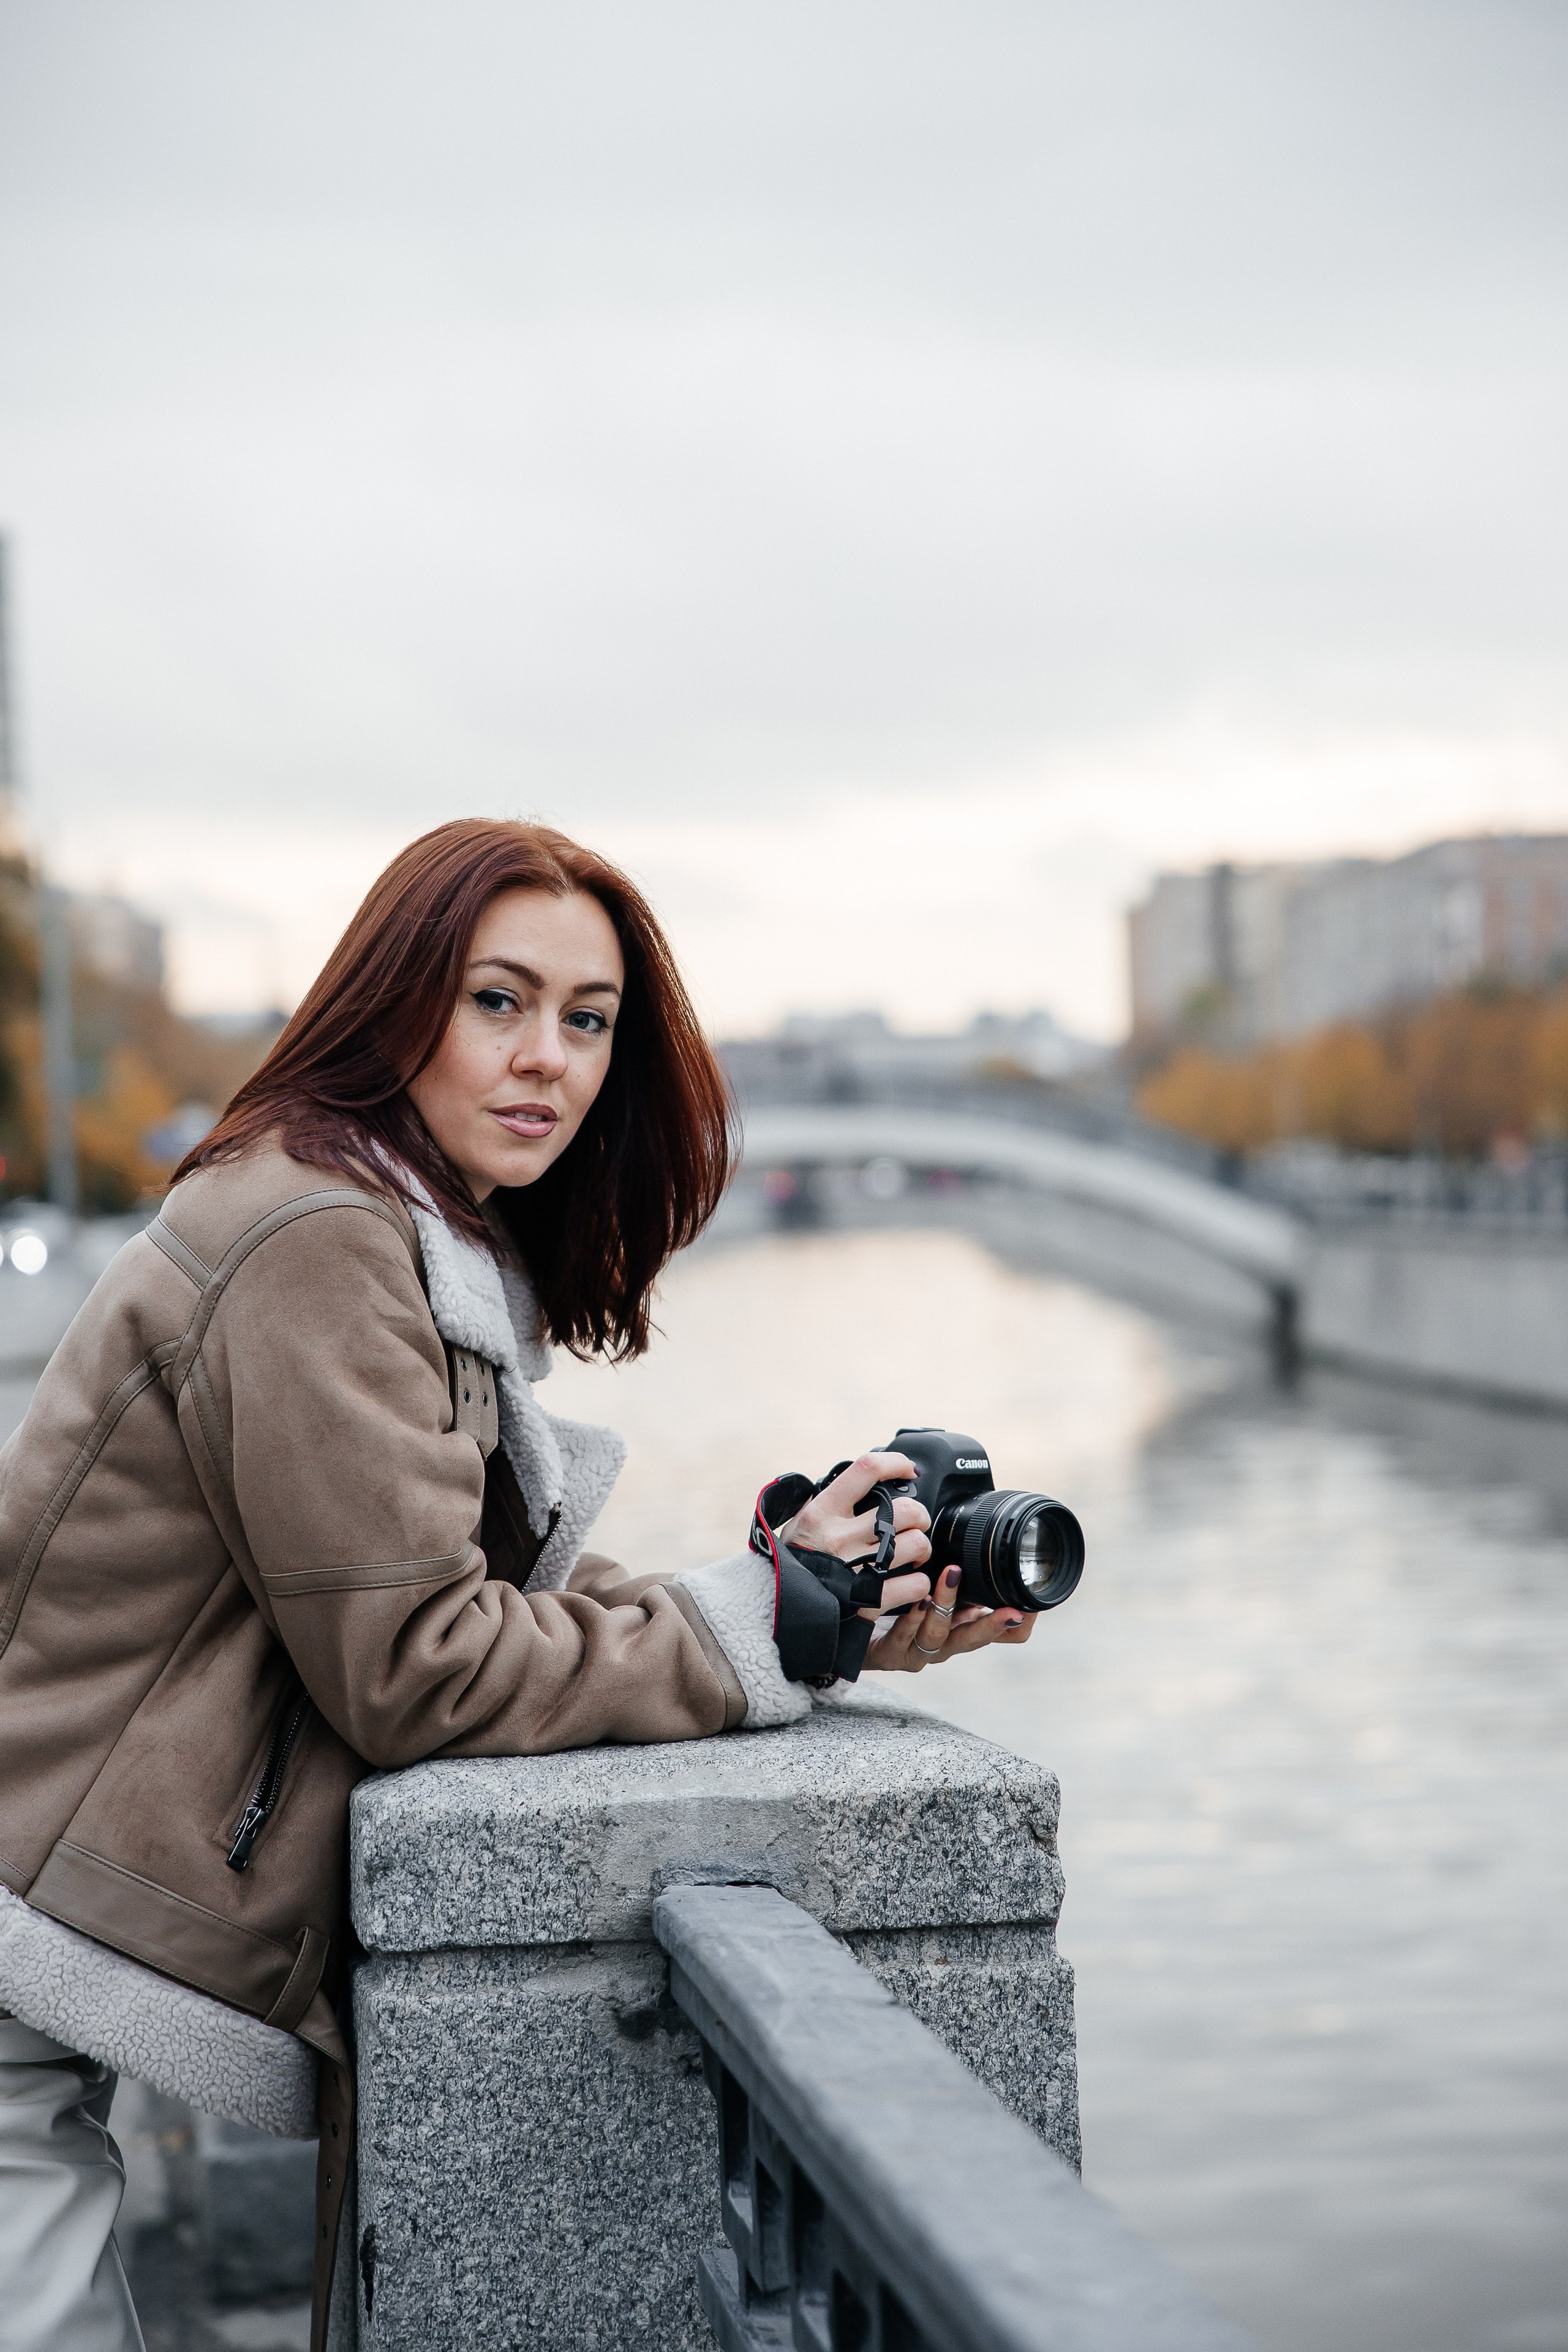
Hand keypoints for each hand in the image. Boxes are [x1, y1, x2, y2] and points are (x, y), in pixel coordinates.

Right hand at [782, 1450, 932, 1616]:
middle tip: (916, 1523)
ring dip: (922, 1549)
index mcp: (823, 1511)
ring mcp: (856, 1568)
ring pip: (916, 1544)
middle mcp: (841, 1536)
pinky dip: (918, 1584)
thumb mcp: (798, 1523)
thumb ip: (823, 1502)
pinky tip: (910, 1582)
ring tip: (915, 1554)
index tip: (908, 1469)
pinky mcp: (868, 1599)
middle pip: (905, 1510)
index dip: (895, 1463)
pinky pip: (913, 1584)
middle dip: (919, 1515)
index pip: (866, 1470)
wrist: (775, 1606)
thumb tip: (846, 1482)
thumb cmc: (791, 1561)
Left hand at [862, 1561, 1036, 1672]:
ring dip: (947, 1606)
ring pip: (938, 1638)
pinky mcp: (887, 1654)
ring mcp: (915, 1652)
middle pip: (974, 1640)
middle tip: (1011, 1610)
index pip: (1000, 1634)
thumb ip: (959, 1577)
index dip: (1019, 1625)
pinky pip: (902, 1641)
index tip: (1030, 1606)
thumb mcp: (935, 1591)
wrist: (850, 1632)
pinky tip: (918, 1602)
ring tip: (950, 1579)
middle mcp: (943, 1644)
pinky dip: (912, 1621)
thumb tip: (980, 1544)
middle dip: (992, 1624)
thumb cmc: (896, 1607)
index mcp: (960, 1627)